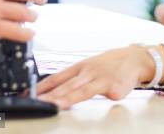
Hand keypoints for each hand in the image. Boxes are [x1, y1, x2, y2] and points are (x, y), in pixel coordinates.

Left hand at [37, 44, 161, 108]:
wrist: (135, 59)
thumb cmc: (110, 64)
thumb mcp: (89, 66)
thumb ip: (72, 79)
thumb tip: (49, 91)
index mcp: (81, 66)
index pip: (57, 77)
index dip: (42, 86)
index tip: (28, 95)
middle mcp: (90, 71)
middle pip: (67, 85)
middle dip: (51, 95)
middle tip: (37, 102)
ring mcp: (103, 79)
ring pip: (83, 91)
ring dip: (68, 98)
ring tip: (55, 105)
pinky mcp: (115, 88)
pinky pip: (105, 96)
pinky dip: (96, 100)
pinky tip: (90, 102)